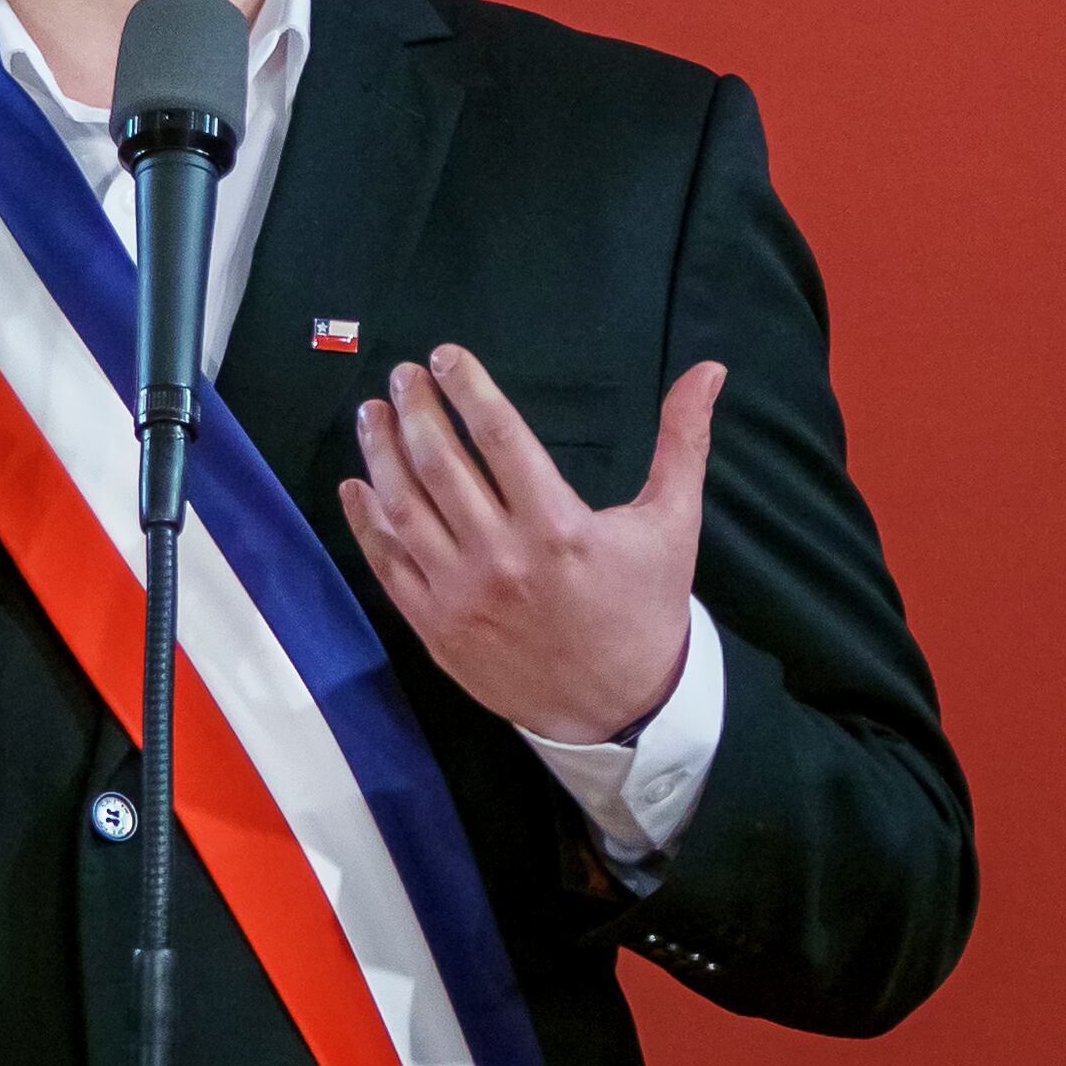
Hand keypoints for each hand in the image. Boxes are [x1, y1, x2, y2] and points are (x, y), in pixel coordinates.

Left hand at [339, 347, 721, 744]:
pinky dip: (364, 521)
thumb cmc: (645, 609)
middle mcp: (501, 558)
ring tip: (373, 413)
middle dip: (415, 409)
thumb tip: (709, 370)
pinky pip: (387, 564)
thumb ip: (684, 442)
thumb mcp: (673, 524)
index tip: (445, 356)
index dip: (468, 388)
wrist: (619, 709)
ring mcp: (461, 595)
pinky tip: (356, 484)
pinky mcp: (436, 628)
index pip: (499, 436)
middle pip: (440, 464)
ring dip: (382, 453)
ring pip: (404, 509)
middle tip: (401, 374)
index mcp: (557, 526)